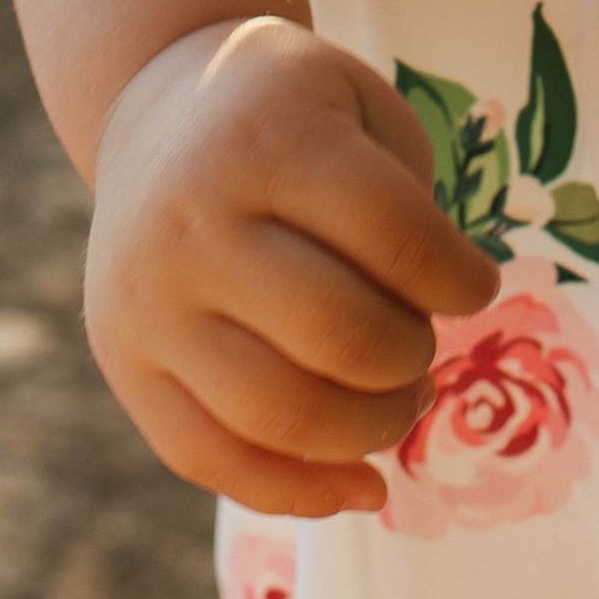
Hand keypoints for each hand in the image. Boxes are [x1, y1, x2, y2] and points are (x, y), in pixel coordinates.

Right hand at [85, 14, 501, 514]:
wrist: (155, 108)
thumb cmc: (289, 114)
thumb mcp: (360, 106)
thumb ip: (407, 203)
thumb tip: (441, 326)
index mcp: (271, 141)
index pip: (394, 235)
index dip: (459, 279)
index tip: (477, 286)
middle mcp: (197, 222)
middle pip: (339, 335)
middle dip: (411, 359)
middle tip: (425, 348)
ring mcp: (148, 300)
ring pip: (277, 415)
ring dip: (368, 430)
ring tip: (400, 403)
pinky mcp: (122, 360)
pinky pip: (209, 458)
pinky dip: (297, 492)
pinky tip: (361, 485)